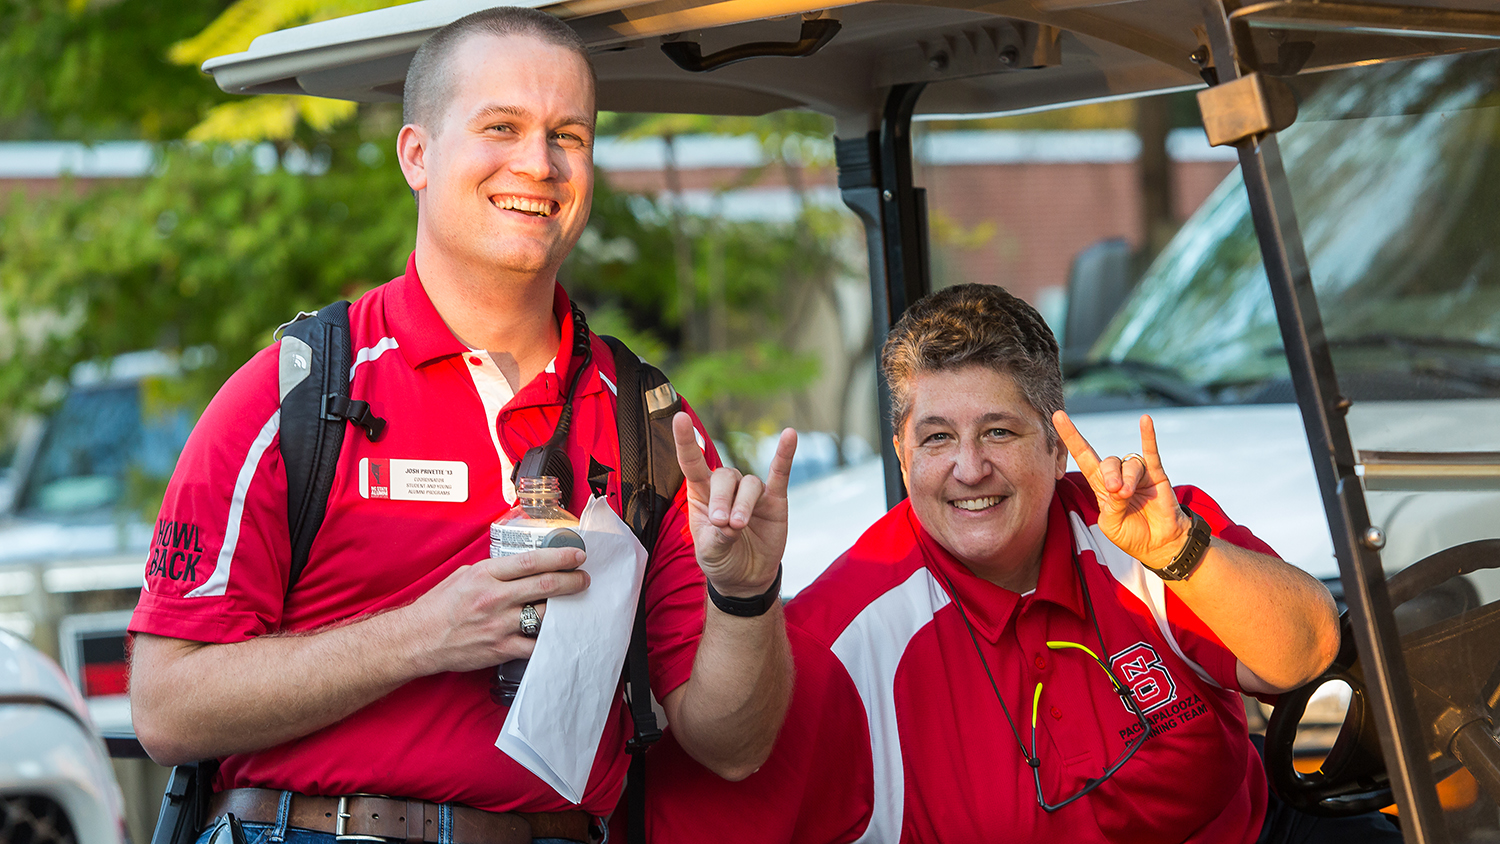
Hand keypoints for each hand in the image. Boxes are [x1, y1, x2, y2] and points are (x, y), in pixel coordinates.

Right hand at [403, 547, 589, 674]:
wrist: (418, 640)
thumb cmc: (438, 607)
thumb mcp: (463, 575)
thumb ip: (493, 570)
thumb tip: (520, 567)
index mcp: (485, 575)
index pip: (530, 561)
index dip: (559, 557)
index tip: (577, 556)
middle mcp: (494, 597)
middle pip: (544, 585)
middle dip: (571, 580)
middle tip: (584, 578)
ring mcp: (499, 624)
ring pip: (544, 614)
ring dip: (565, 608)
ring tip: (576, 603)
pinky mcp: (501, 648)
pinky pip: (534, 644)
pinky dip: (550, 639)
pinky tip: (560, 633)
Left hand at [673, 411, 796, 597]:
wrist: (746, 578)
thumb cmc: (721, 559)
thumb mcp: (709, 553)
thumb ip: (717, 537)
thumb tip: (732, 523)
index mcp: (701, 494)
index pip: (692, 463)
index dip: (686, 442)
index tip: (680, 419)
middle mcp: (726, 487)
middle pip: (725, 476)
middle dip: (722, 498)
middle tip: (721, 522)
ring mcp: (752, 492)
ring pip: (749, 484)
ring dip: (743, 504)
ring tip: (738, 527)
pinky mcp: (775, 500)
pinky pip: (780, 473)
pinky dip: (784, 455)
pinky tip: (789, 435)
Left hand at [1052, 410, 1191, 569]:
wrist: (1159, 544)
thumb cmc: (1131, 534)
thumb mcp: (1111, 524)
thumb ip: (1112, 506)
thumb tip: (1120, 488)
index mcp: (1101, 486)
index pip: (1083, 455)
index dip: (1070, 437)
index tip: (1058, 416)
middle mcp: (1118, 475)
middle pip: (1108, 462)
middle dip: (1111, 476)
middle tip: (1117, 492)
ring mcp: (1137, 474)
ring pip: (1129, 464)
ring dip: (1128, 478)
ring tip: (1128, 495)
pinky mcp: (1157, 476)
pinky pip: (1151, 453)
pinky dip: (1148, 437)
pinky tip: (1145, 420)